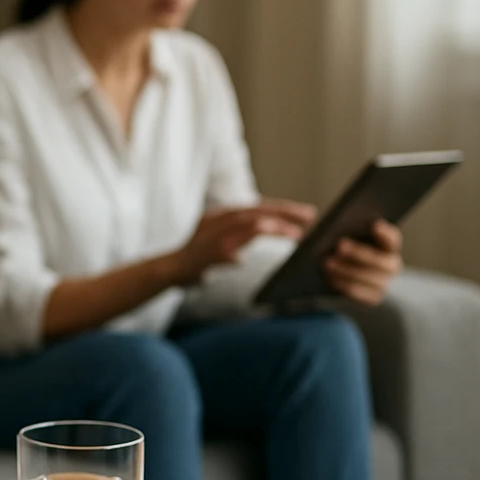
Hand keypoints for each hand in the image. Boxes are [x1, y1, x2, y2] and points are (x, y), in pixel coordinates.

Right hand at [170, 199, 315, 284]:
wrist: (168, 272)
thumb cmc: (194, 262)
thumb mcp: (213, 243)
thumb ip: (234, 239)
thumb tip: (252, 244)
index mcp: (218, 215)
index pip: (253, 207)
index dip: (279, 208)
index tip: (302, 212)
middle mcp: (217, 218)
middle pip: (257, 209)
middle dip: (285, 212)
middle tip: (310, 216)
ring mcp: (215, 232)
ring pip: (253, 220)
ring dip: (279, 224)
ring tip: (300, 231)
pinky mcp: (216, 248)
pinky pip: (245, 237)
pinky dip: (265, 234)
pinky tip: (283, 237)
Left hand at [324, 219, 402, 305]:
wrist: (351, 277)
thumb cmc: (346, 248)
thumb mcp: (347, 237)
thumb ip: (346, 229)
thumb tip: (329, 223)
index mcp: (389, 246)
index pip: (392, 239)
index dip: (385, 233)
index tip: (374, 225)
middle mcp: (391, 265)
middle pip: (379, 260)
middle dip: (359, 252)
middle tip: (339, 246)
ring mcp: (384, 283)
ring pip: (368, 278)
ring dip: (346, 270)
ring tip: (327, 263)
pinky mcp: (373, 297)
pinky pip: (359, 293)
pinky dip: (344, 285)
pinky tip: (330, 278)